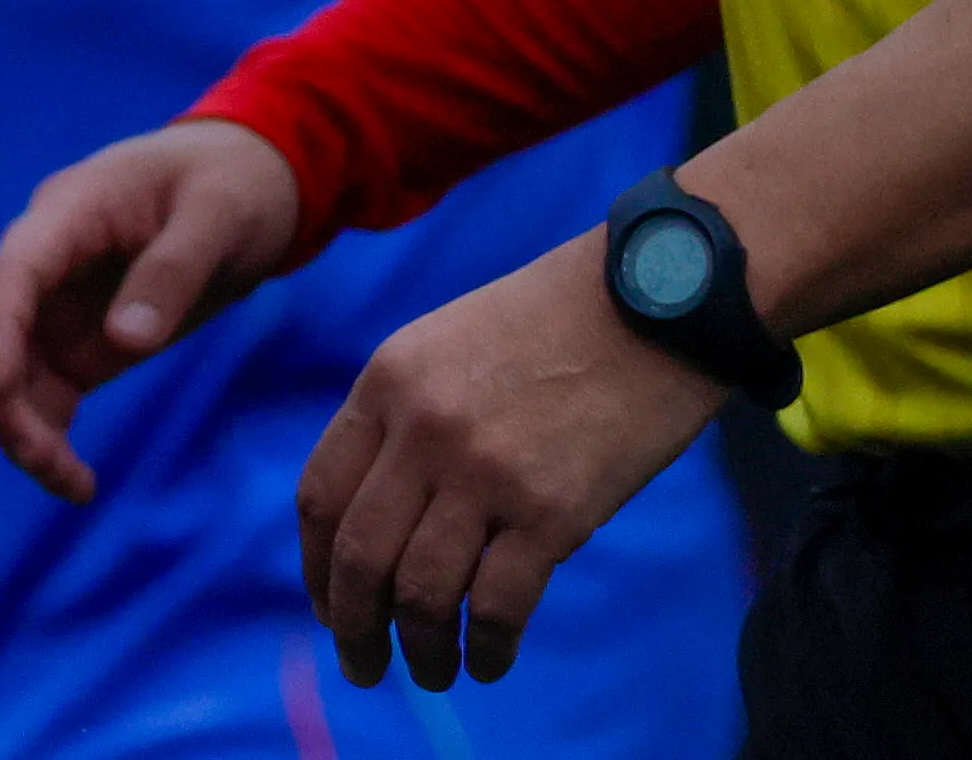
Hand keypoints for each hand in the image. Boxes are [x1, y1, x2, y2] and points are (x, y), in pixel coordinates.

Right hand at [0, 117, 306, 499]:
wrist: (244, 179)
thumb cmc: (230, 183)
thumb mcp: (219, 216)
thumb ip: (173, 271)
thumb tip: (127, 341)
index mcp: (68, 212)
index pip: (12, 273)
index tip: (2, 390)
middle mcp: (44, 260)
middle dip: (0, 399)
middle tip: (51, 463)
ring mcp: (55, 303)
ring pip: (1, 370)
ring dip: (16, 428)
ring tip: (73, 485)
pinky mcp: (76, 342)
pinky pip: (39, 394)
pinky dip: (45, 438)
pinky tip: (78, 483)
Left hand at [295, 234, 724, 691]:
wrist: (654, 298)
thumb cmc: (553, 321)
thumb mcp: (446, 342)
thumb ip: (403, 416)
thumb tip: (378, 513)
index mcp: (386, 382)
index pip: (320, 496)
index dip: (316, 568)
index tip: (329, 608)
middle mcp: (423, 429)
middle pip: (360, 556)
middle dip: (354, 626)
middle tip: (364, 666)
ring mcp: (486, 472)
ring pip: (422, 592)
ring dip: (421, 649)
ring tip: (433, 672)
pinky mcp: (554, 511)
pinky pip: (498, 605)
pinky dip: (488, 647)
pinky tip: (490, 661)